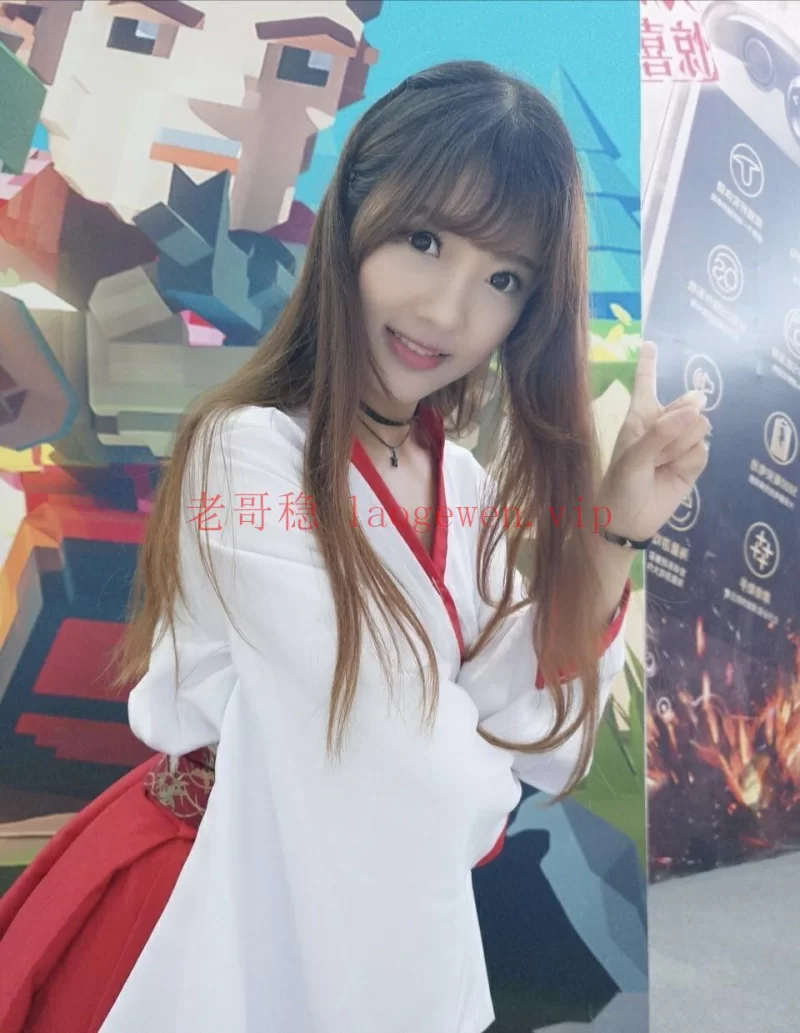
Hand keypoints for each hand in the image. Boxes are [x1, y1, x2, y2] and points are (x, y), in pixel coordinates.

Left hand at [596, 340, 709, 541]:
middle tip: (657, 448)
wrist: (626, 520)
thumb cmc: (619, 483)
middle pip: (690, 404)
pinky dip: (688, 462)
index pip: (646, 383)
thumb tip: (697, 408)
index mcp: (640, 416)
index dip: (650, 364)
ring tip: (659, 465)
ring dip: (680, 446)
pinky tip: (672, 473)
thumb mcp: (633, 456)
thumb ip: (662, 432)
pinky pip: (703, 450)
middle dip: (680, 421)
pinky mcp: (692, 462)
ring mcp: (679, 443)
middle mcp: (662, 424)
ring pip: (700, 427)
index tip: (650, 343)